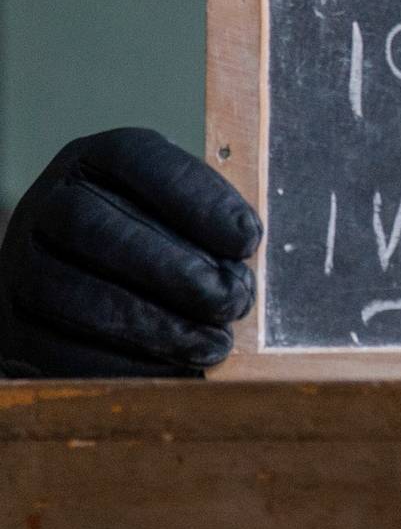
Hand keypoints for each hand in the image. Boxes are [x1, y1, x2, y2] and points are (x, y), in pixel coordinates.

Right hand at [0, 128, 261, 376]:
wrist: (66, 270)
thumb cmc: (146, 229)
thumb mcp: (173, 204)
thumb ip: (204, 222)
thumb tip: (239, 266)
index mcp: (94, 159)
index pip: (140, 160)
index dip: (198, 199)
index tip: (249, 239)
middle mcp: (48, 204)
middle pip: (99, 230)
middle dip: (176, 270)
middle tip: (233, 298)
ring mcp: (20, 266)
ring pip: (75, 295)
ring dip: (153, 325)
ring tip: (213, 343)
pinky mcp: (12, 327)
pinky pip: (57, 352)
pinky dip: (121, 364)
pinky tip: (172, 370)